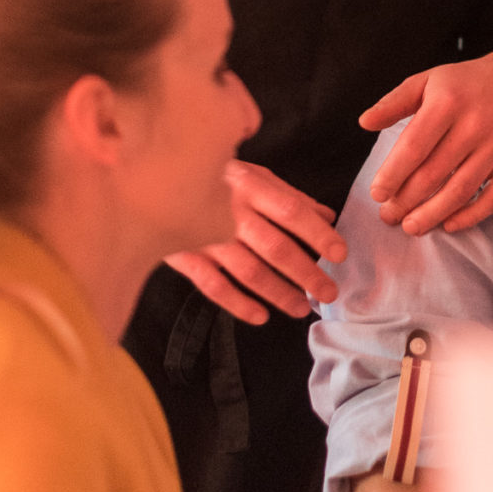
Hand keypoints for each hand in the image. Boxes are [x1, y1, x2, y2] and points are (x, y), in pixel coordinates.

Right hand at [166, 161, 346, 323]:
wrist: (153, 179)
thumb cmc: (213, 177)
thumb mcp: (253, 175)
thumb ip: (289, 196)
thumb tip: (327, 215)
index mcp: (250, 185)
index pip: (291, 211)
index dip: (317, 234)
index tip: (339, 253)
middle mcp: (229, 210)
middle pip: (275, 247)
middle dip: (306, 273)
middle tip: (328, 292)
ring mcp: (205, 235)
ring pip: (248, 271)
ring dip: (278, 293)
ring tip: (301, 308)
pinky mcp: (184, 255)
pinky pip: (213, 285)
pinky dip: (238, 304)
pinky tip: (260, 316)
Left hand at [359, 49, 492, 234]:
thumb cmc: (464, 85)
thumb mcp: (426, 81)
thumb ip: (394, 102)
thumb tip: (364, 122)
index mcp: (448, 101)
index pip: (414, 146)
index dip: (393, 174)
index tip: (377, 194)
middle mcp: (475, 124)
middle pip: (434, 173)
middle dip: (406, 200)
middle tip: (389, 215)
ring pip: (461, 190)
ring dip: (432, 214)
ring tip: (411, 226)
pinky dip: (470, 216)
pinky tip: (449, 225)